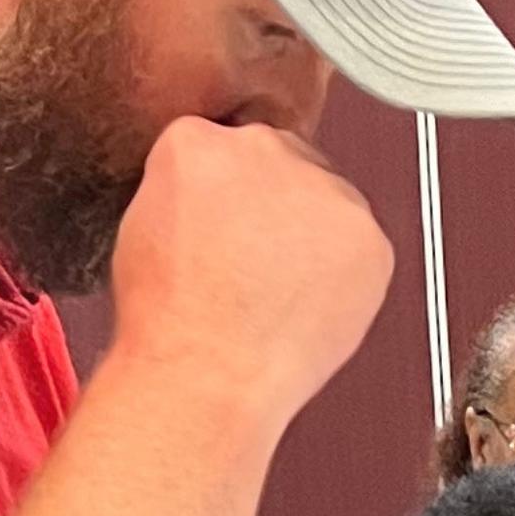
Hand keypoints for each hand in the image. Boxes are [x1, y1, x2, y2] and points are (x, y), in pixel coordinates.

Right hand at [107, 115, 394, 432]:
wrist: (208, 373)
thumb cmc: (170, 319)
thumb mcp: (147, 224)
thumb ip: (192, 185)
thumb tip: (227, 193)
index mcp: (196, 142)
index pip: (226, 146)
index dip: (227, 196)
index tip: (225, 228)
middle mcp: (263, 150)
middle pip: (285, 162)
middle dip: (277, 206)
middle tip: (256, 262)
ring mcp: (322, 190)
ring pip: (329, 201)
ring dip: (315, 236)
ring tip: (278, 290)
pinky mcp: (367, 235)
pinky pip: (363, 245)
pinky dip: (348, 273)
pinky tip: (308, 303)